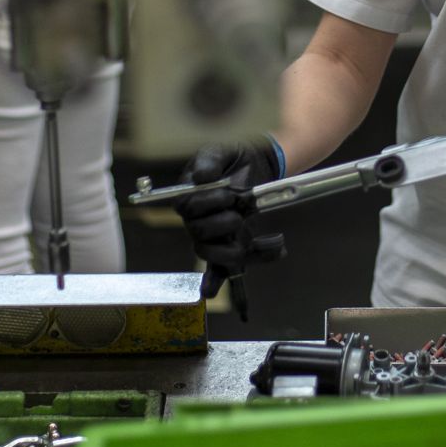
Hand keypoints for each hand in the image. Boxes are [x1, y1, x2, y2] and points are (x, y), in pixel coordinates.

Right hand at [174, 136, 285, 297]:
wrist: (257, 164)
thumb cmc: (233, 158)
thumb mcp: (220, 151)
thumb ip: (209, 161)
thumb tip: (201, 177)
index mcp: (188, 198)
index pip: (187, 209)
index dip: (209, 203)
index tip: (230, 192)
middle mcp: (196, 222)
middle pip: (201, 234)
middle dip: (226, 222)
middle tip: (241, 207)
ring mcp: (213, 238)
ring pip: (211, 254)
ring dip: (233, 247)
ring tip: (247, 230)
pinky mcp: (230, 246)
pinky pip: (220, 271)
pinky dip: (217, 283)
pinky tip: (216, 295)